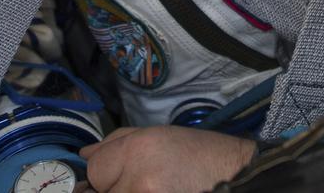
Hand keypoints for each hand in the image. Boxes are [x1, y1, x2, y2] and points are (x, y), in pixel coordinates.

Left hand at [78, 125, 255, 192]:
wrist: (238, 177)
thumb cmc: (201, 154)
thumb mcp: (159, 136)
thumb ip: (117, 143)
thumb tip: (85, 156)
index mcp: (138, 149)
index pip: (96, 170)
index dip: (104, 176)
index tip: (117, 177)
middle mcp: (139, 177)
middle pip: (105, 191)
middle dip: (117, 189)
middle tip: (145, 183)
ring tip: (158, 187)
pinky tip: (165, 191)